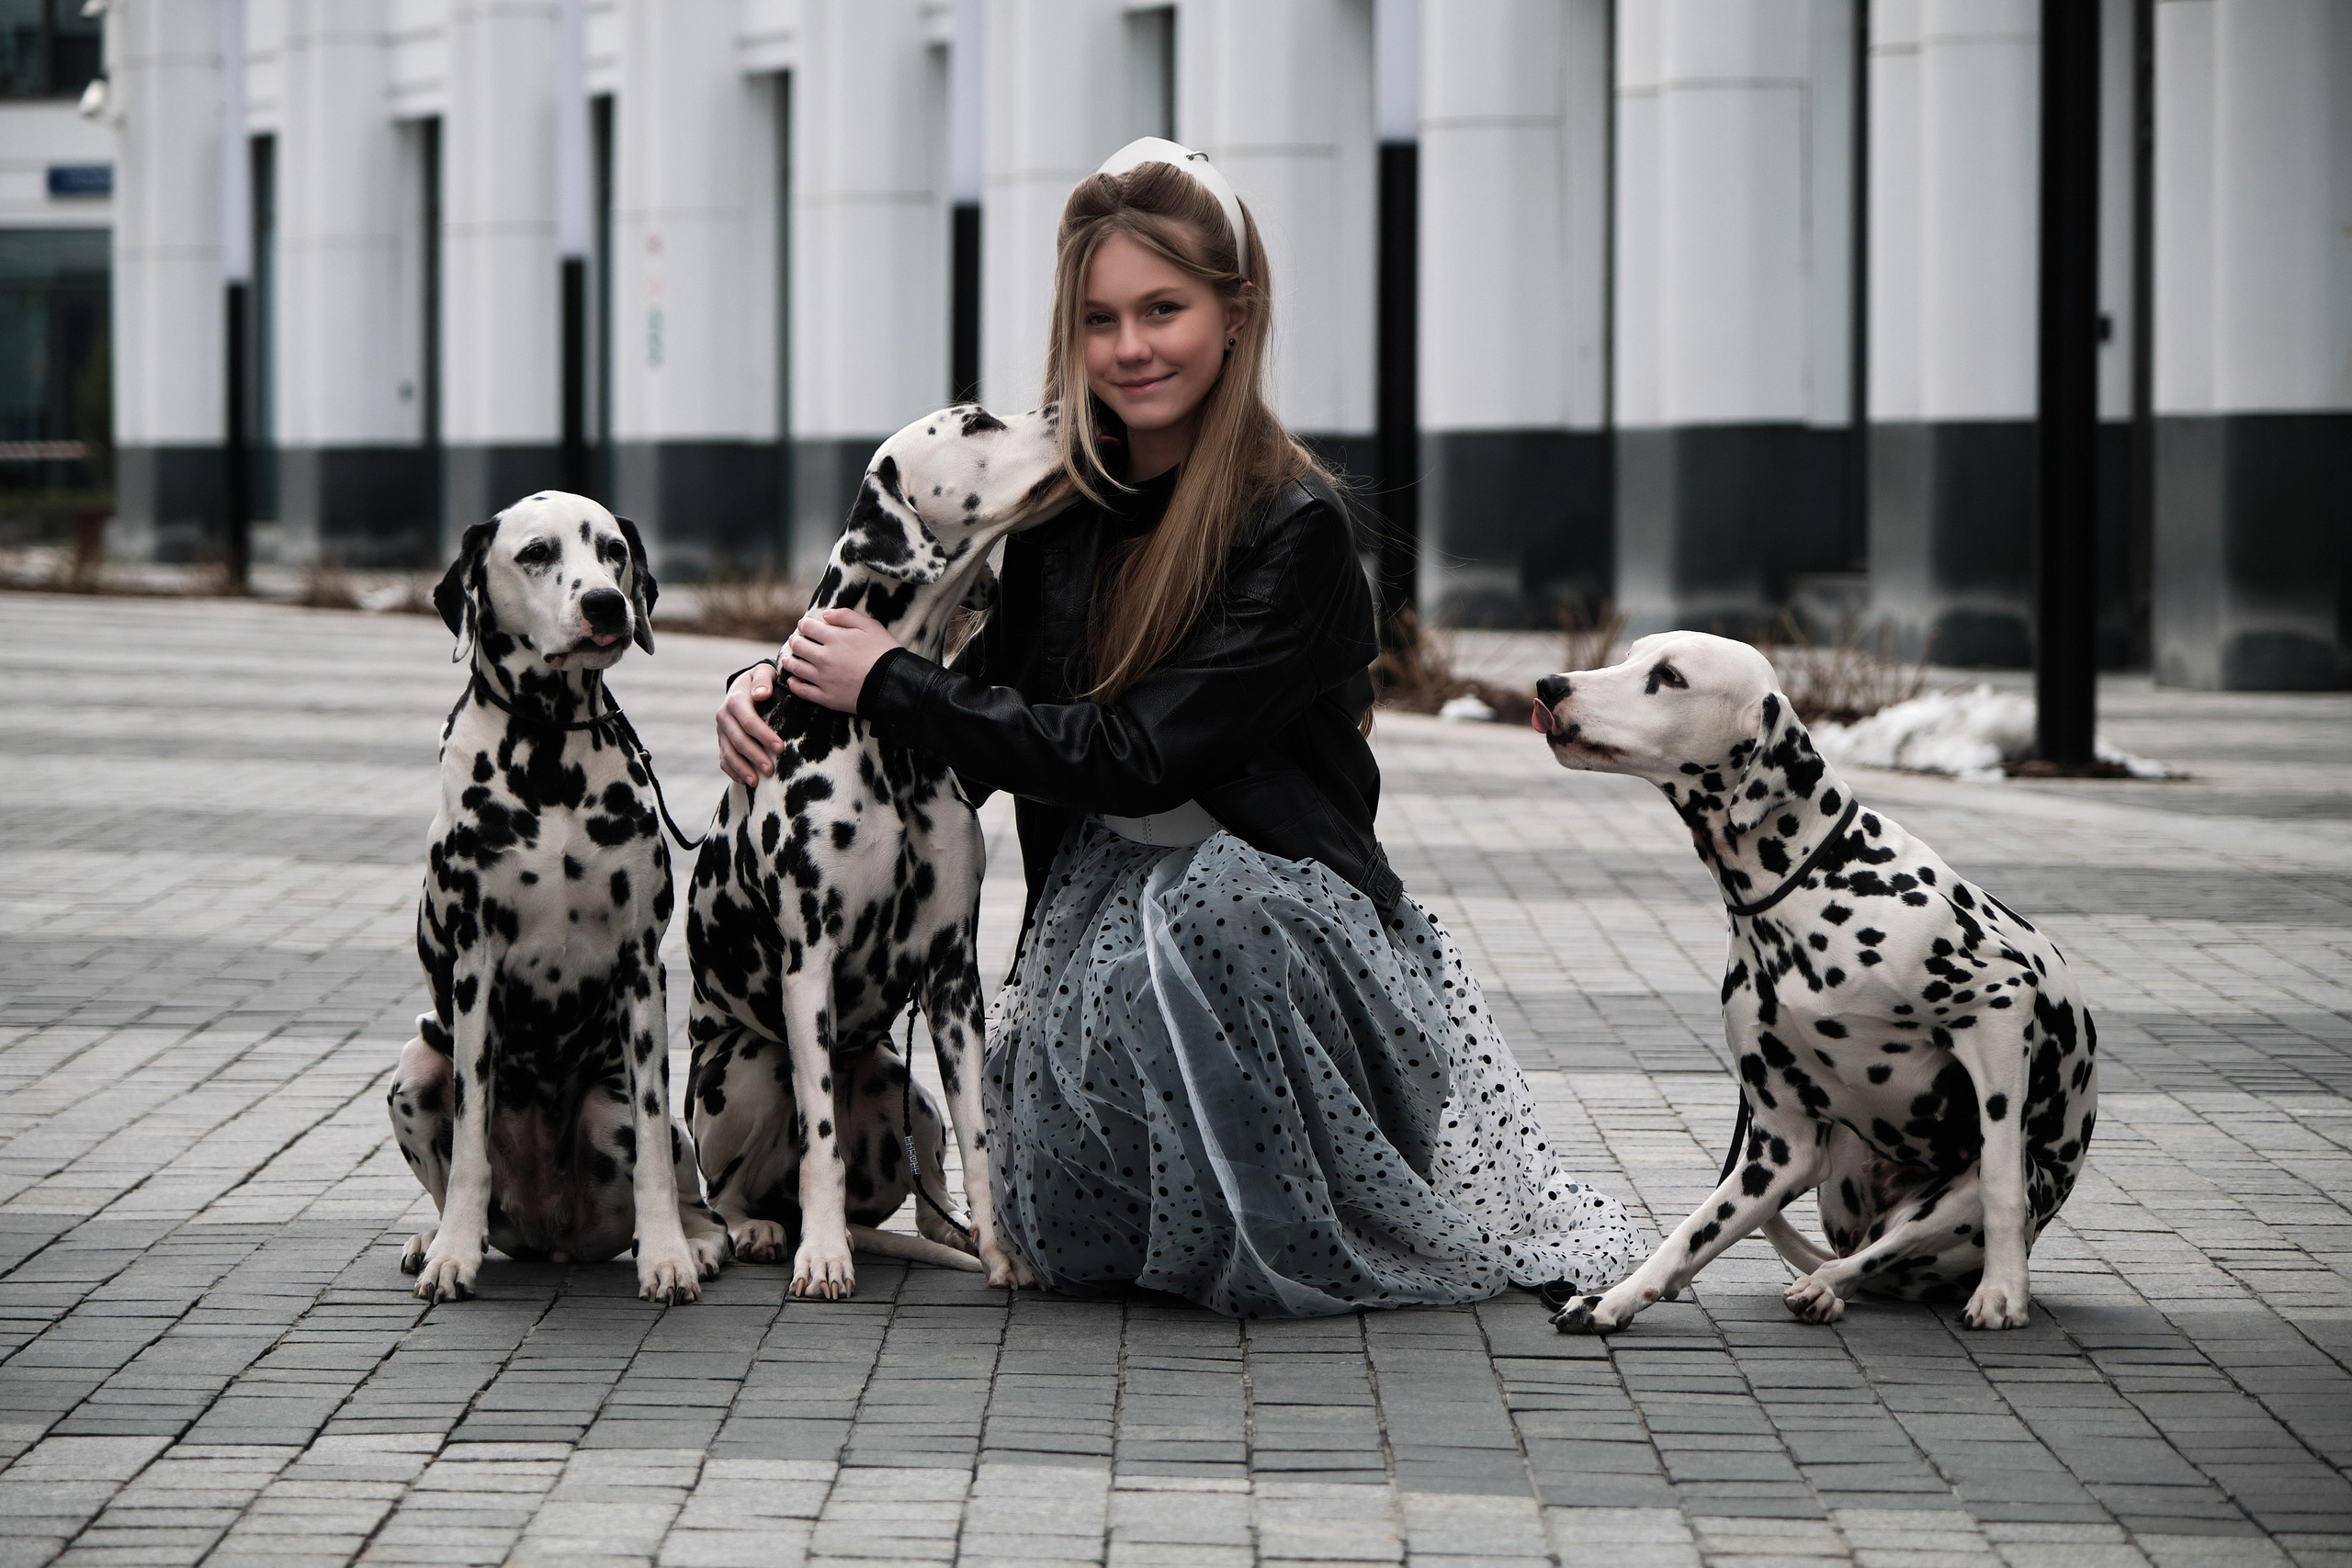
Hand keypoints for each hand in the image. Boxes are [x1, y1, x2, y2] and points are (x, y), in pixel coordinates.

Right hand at [717, 664, 784, 784]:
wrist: (745, 686)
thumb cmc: (761, 681)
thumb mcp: (763, 673)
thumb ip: (763, 680)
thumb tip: (761, 694)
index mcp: (735, 700)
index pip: (748, 721)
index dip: (764, 736)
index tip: (780, 748)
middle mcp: (724, 716)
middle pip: (738, 740)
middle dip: (755, 756)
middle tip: (771, 770)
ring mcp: (721, 731)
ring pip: (728, 753)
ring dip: (742, 768)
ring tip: (756, 782)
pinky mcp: (722, 741)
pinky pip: (723, 759)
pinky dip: (733, 771)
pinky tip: (745, 781)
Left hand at [779, 608, 900, 715]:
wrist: (893, 684)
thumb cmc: (885, 653)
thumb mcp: (871, 626)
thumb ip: (846, 616)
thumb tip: (825, 615)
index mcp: (834, 638)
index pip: (808, 627)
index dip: (804, 625)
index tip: (805, 626)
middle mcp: (824, 657)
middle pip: (798, 646)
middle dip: (795, 641)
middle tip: (796, 641)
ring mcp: (823, 678)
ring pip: (796, 668)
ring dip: (789, 661)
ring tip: (789, 659)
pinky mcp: (826, 697)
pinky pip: (802, 691)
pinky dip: (794, 684)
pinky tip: (793, 681)